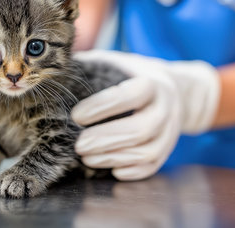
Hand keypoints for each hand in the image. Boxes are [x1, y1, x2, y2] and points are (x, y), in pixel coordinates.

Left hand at [72, 50, 219, 180]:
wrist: (178, 92)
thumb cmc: (134, 77)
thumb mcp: (117, 63)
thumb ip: (92, 64)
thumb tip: (56, 69)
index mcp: (152, 83)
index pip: (130, 96)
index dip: (102, 107)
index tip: (76, 115)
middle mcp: (165, 109)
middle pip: (140, 130)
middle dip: (105, 140)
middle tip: (78, 145)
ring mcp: (169, 132)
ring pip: (146, 153)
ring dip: (113, 158)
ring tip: (87, 158)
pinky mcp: (168, 151)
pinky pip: (151, 167)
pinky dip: (131, 171)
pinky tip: (111, 169)